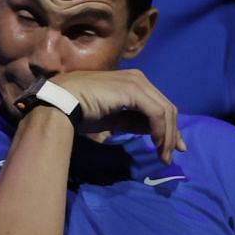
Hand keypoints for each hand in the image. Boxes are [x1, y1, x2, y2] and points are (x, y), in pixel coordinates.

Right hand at [49, 69, 184, 162]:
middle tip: (170, 155)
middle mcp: (138, 79)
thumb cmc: (81, 109)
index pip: (159, 105)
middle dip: (172, 133)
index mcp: (133, 82)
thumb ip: (133, 121)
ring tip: (164, 155)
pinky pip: (156, 113)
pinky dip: (160, 131)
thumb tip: (152, 131)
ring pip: (165, 111)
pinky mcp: (134, 91)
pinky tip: (157, 145)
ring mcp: (137, 83)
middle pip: (166, 107)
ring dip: (167, 135)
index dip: (168, 127)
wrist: (62, 102)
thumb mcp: (113, 118)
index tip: (172, 148)